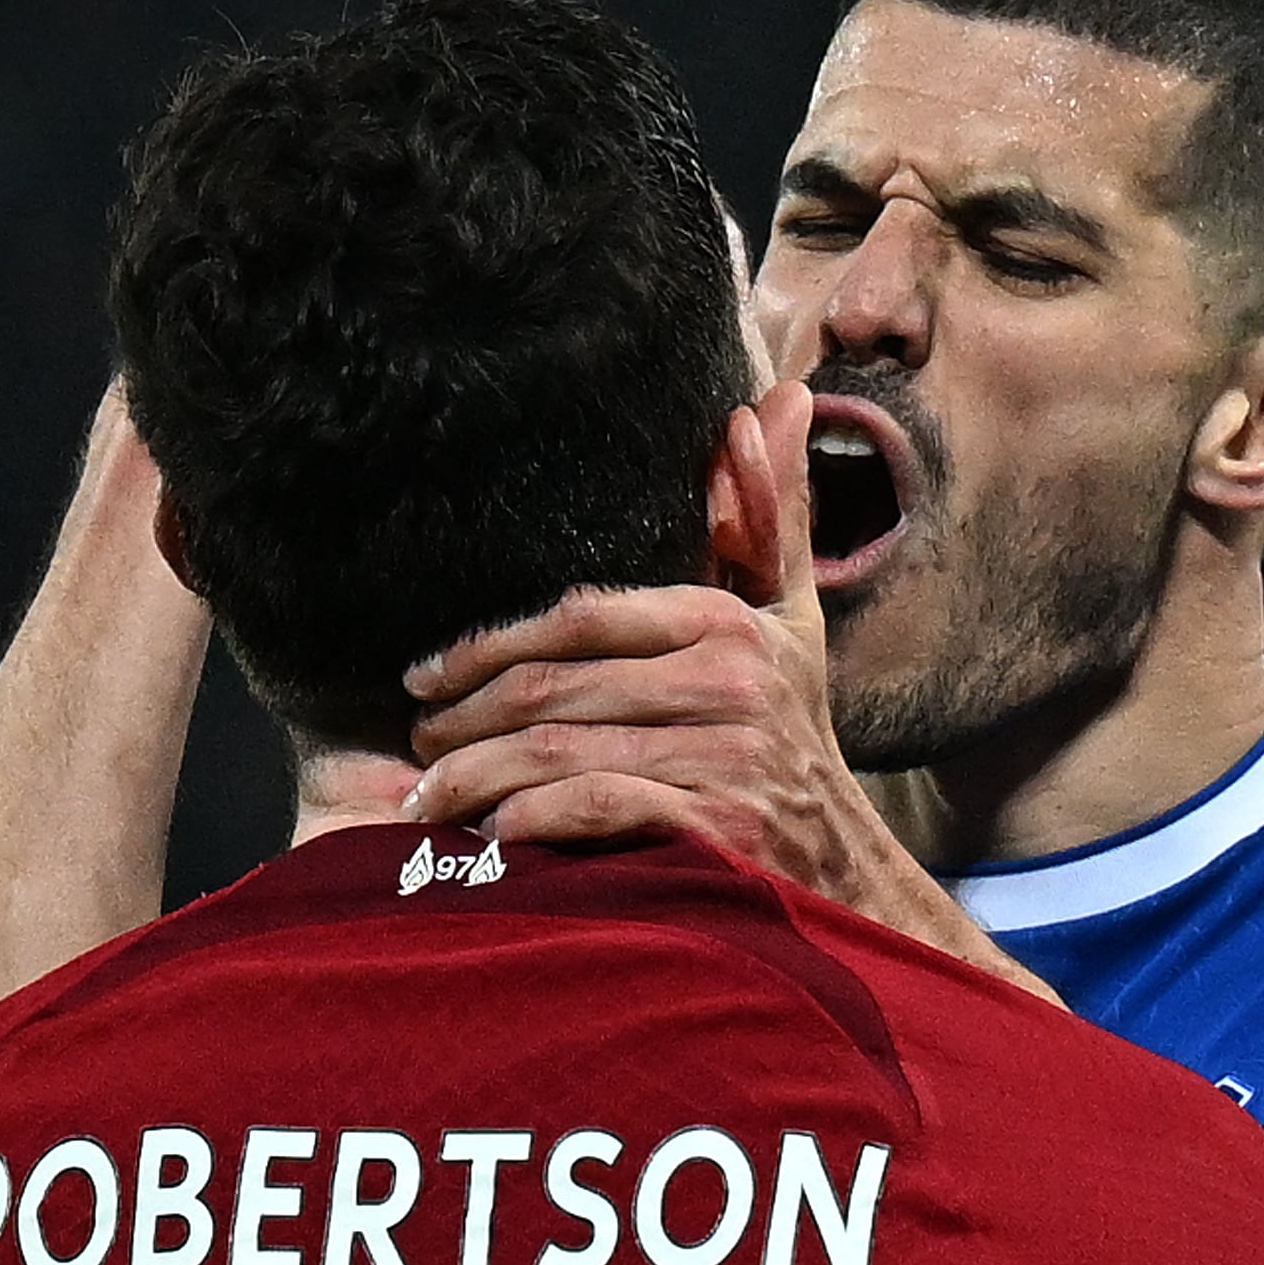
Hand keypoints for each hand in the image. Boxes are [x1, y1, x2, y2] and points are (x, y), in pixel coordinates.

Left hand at [401, 382, 1050, 999]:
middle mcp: (731, 681)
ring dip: (478, 780)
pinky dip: (534, 820)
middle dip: (466, 721)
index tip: (426, 676)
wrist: (849, 865)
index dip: (489, 644)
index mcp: (728, 621)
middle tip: (415, 747)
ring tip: (428, 801)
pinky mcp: (720, 827)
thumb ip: (773, 513)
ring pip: (562, 753)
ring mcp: (727, 756)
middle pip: (555, 689)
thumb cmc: (797, 737)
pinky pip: (597, 808)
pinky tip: (493, 834)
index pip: (580, 616)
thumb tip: (776, 399)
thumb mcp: (792, 620)